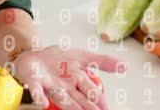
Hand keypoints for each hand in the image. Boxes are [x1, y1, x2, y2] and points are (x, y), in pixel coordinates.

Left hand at [10, 45, 126, 109]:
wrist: (33, 54)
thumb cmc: (57, 59)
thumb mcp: (82, 56)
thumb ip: (103, 61)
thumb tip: (126, 66)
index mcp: (77, 80)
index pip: (92, 92)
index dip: (99, 101)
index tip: (106, 109)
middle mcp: (64, 86)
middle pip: (78, 98)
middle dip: (87, 107)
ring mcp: (49, 84)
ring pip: (61, 97)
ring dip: (69, 106)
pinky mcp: (34, 81)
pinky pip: (36, 89)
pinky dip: (38, 96)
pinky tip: (42, 102)